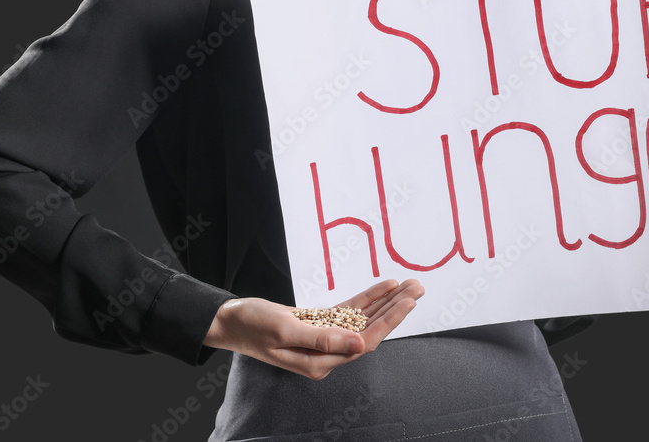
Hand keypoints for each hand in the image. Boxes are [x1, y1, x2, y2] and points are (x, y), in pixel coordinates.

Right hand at [203, 278, 423, 379]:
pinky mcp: (318, 325)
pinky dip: (366, 298)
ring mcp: (324, 338)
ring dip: (386, 302)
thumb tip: (358, 345)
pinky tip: (383, 286)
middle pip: (370, 330)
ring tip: (409, 285)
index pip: (364, 341)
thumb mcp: (285, 330)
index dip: (388, 320)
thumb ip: (322, 339)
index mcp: (320, 362)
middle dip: (395, 309)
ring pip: (363, 319)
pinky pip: (349, 311)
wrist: (230, 320)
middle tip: (418, 287)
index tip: (407, 301)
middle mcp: (327, 353)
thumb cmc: (252, 326)